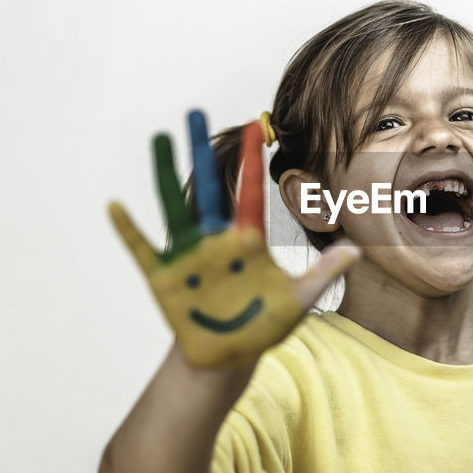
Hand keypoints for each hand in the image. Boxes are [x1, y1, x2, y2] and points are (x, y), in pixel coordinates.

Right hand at [109, 110, 358, 368]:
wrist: (229, 359)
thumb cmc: (262, 327)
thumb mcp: (298, 300)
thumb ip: (324, 272)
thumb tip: (356, 250)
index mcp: (247, 240)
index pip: (249, 192)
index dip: (251, 161)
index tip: (251, 127)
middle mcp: (216, 240)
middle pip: (209, 187)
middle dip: (202, 151)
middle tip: (195, 113)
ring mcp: (189, 256)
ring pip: (176, 207)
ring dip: (165, 173)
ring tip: (160, 139)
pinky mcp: (165, 278)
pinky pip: (144, 250)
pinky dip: (129, 230)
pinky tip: (116, 206)